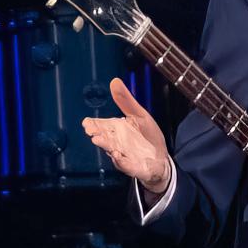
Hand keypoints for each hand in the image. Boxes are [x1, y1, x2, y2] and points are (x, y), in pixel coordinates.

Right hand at [82, 77, 171, 191]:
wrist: (161, 159)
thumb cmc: (147, 137)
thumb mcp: (139, 115)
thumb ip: (126, 101)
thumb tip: (114, 80)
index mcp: (116, 129)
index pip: (100, 125)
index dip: (92, 124)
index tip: (87, 123)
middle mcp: (116, 143)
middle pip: (104, 138)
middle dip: (97, 134)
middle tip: (91, 131)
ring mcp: (123, 156)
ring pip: (111, 150)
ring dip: (105, 146)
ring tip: (98, 140)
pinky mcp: (133, 167)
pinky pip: (125, 165)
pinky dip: (121, 161)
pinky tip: (117, 155)